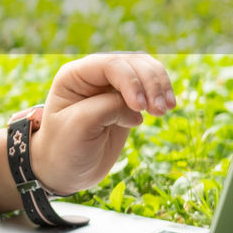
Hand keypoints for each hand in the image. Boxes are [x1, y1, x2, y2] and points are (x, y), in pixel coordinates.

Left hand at [30, 52, 174, 195]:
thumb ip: (107, 108)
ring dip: (160, 86)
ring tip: (165, 110)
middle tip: (160, 112)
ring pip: (144, 69)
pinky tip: (167, 107)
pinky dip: (161, 92)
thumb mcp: (79, 127)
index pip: (109, 64)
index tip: (139, 108)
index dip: (130, 81)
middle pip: (132, 63)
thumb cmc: (64, 147)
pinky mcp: (126, 100)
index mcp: (74, 75)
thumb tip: (135, 108)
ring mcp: (111, 85)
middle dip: (150, 83)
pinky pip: (149, 85)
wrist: (65, 169)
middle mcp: (93, 75)